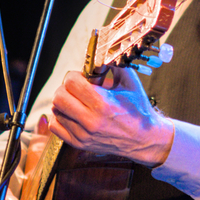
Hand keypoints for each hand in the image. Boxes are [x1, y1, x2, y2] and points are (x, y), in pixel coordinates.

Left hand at [49, 67, 173, 166]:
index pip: (71, 83)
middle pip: (59, 97)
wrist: (144, 139)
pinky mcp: (79, 143)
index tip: (81, 77)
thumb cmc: (138, 110)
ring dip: (64, 102)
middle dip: (65, 88)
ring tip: (77, 101)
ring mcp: (83, 134)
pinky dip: (60, 117)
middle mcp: (91, 121)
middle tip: (76, 88)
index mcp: (103, 104)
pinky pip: (55, 127)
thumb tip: (99, 55)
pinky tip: (72, 114)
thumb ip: (114, 66)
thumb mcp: (131, 83)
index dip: (74, 76)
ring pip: (56, 111)